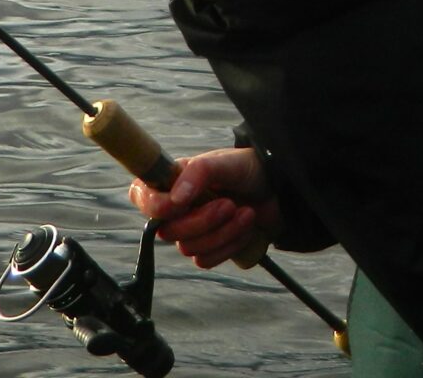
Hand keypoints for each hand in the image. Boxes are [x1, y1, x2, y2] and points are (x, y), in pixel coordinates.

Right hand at [129, 147, 281, 267]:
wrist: (282, 192)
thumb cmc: (251, 169)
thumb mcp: (226, 162)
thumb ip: (198, 173)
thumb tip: (175, 198)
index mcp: (174, 180)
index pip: (140, 195)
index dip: (154, 205)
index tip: (180, 203)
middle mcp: (179, 207)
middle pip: (167, 231)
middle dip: (203, 221)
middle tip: (229, 203)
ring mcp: (194, 230)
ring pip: (189, 248)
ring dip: (222, 232)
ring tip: (245, 212)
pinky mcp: (210, 248)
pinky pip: (206, 260)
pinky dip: (230, 245)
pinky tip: (246, 227)